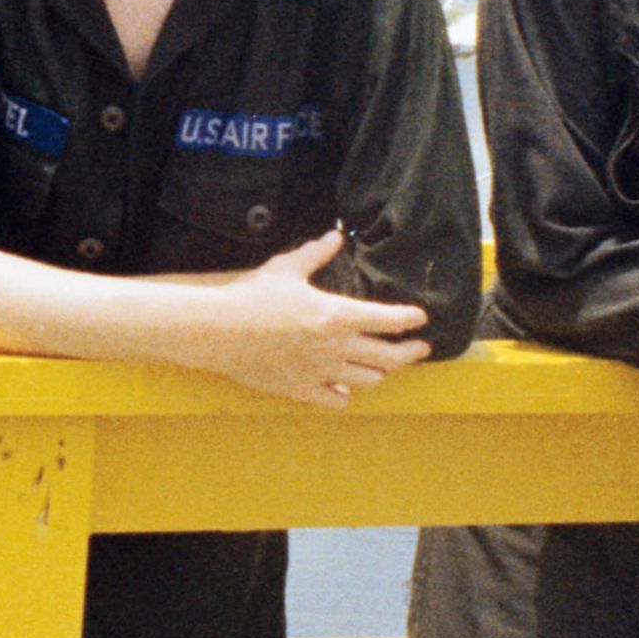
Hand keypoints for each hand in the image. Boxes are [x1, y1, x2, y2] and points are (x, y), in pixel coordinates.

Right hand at [179, 230, 433, 407]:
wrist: (218, 331)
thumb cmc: (252, 296)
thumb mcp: (287, 268)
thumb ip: (317, 254)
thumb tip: (336, 237)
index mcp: (336, 316)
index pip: (388, 320)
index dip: (409, 319)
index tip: (420, 317)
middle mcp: (335, 348)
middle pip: (389, 357)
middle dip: (410, 352)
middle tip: (420, 347)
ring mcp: (320, 373)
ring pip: (368, 381)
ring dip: (382, 373)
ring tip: (386, 366)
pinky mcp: (301, 390)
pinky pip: (336, 400)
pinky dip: (346, 394)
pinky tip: (345, 388)